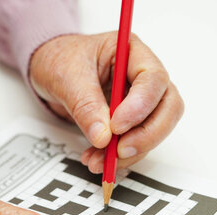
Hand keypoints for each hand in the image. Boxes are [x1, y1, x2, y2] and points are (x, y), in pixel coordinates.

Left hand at [29, 32, 183, 172]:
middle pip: (167, 107)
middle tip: (120, 150)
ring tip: (98, 160)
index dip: (140, 106)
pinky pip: (135, 143)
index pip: (153, 78)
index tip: (117, 127)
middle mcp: (142, 76)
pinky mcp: (130, 122)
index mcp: (132, 52)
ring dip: (130, 151)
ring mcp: (140, 100)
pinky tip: (97, 159)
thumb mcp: (66, 77)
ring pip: (155, 130)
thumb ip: (85, 105)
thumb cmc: (60, 59)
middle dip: (147, 134)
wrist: (48, 70)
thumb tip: (102, 136)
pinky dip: (118, 157)